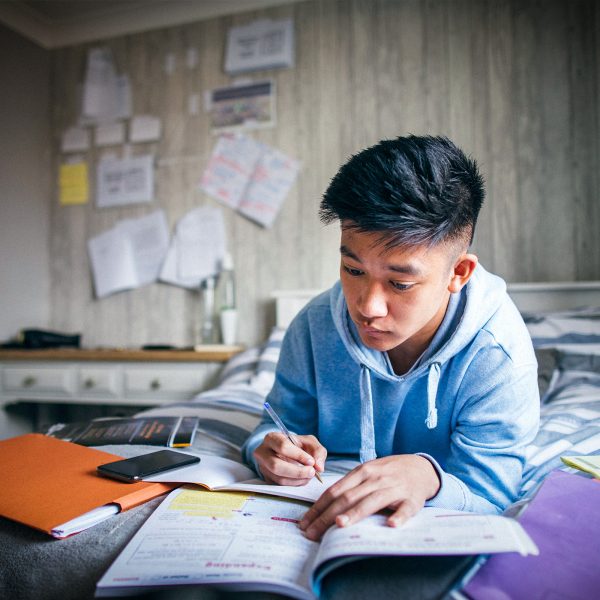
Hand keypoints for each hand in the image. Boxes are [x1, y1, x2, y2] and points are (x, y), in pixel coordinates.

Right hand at [253, 432, 326, 485]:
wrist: (288, 453)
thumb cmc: (298, 446)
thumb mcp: (309, 442)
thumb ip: (318, 451)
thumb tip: (319, 467)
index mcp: (272, 438)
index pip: (282, 446)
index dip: (298, 455)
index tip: (311, 461)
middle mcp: (263, 453)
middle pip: (276, 465)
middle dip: (297, 471)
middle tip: (312, 472)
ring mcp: (263, 468)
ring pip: (279, 478)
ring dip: (298, 480)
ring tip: (310, 475)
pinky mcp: (267, 479)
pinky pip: (281, 485)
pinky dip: (295, 484)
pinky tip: (303, 479)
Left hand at [299, 454, 439, 539]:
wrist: (419, 467)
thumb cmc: (387, 473)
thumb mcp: (367, 473)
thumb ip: (349, 487)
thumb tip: (323, 508)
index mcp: (361, 472)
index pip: (335, 490)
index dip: (318, 507)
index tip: (305, 522)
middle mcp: (375, 479)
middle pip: (347, 498)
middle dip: (327, 516)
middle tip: (312, 533)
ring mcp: (394, 488)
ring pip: (371, 501)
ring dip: (355, 513)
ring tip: (339, 525)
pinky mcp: (412, 499)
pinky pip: (405, 509)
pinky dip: (399, 516)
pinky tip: (391, 525)